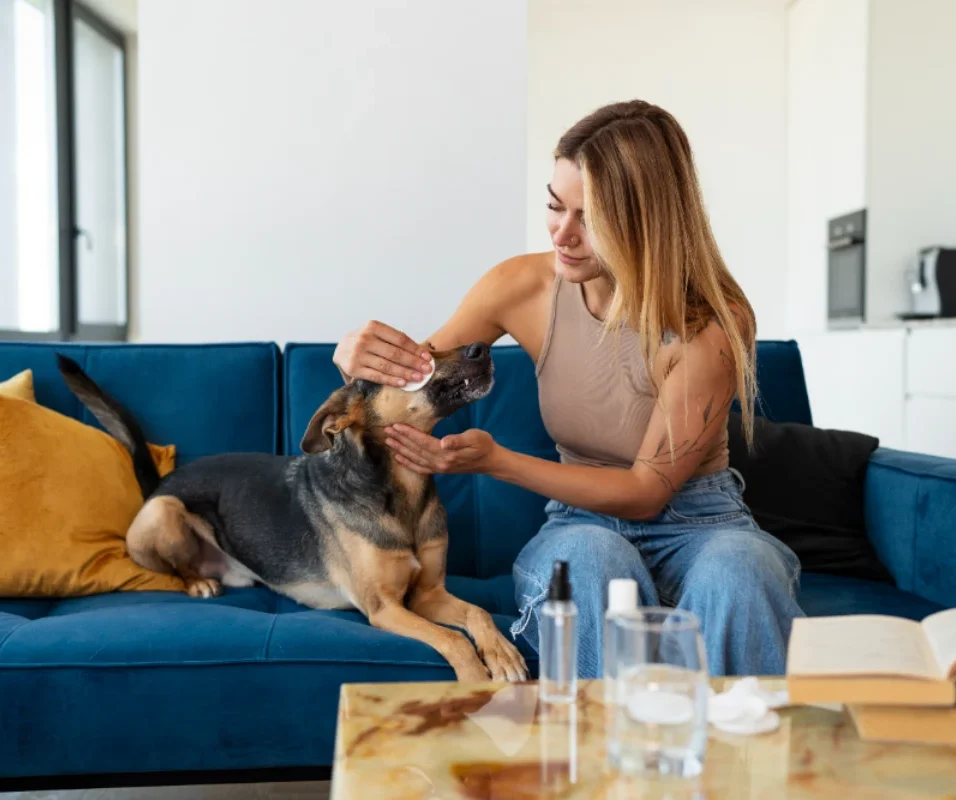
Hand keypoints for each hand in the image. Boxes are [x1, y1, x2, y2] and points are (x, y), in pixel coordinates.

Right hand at [333, 321, 433, 387]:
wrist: (339, 350)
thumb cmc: (364, 343)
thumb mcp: (376, 335)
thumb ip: (393, 342)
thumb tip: (421, 354)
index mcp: (373, 326)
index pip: (400, 339)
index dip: (415, 349)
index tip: (427, 357)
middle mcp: (364, 339)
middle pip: (395, 353)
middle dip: (414, 362)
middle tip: (427, 369)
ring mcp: (358, 354)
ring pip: (387, 365)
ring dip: (406, 372)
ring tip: (419, 378)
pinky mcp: (354, 369)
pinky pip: (377, 376)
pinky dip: (391, 380)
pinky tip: (403, 383)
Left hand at [385, 425, 499, 474]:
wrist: (490, 461)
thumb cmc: (483, 444)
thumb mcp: (475, 437)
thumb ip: (459, 440)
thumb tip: (443, 442)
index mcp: (447, 453)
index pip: (423, 442)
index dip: (409, 434)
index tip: (396, 425)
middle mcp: (440, 463)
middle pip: (415, 450)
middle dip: (400, 440)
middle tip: (386, 430)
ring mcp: (439, 468)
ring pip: (415, 458)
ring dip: (401, 449)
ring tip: (388, 441)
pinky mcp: (440, 470)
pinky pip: (420, 468)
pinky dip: (408, 464)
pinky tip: (399, 458)